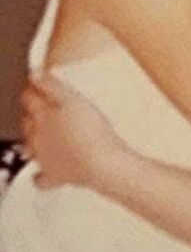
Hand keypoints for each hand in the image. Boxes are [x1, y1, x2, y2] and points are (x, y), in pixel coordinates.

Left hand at [21, 74, 125, 189]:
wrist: (101, 164)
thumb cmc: (89, 133)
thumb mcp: (72, 99)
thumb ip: (51, 86)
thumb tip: (34, 74)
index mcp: (41, 118)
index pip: (28, 98)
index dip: (33, 88)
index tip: (38, 82)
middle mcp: (38, 138)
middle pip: (28, 122)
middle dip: (33, 112)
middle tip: (45, 105)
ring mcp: (45, 158)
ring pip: (31, 147)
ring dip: (34, 139)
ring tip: (47, 133)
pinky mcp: (56, 176)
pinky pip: (42, 177)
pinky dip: (42, 173)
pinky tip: (48, 168)